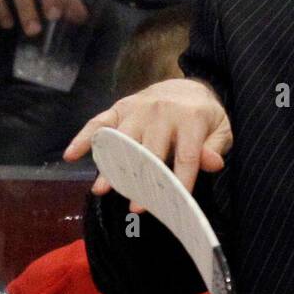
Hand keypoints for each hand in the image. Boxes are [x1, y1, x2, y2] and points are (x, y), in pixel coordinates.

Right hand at [63, 78, 231, 209]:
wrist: (186, 87)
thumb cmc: (204, 116)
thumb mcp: (221, 129)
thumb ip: (216, 147)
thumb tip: (212, 164)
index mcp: (190, 118)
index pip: (186, 156)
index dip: (180, 181)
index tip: (173, 204)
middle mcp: (161, 112)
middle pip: (149, 150)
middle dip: (143, 179)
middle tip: (135, 205)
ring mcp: (137, 109)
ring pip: (121, 140)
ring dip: (111, 165)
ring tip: (102, 189)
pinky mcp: (119, 107)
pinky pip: (98, 121)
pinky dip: (84, 137)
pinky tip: (71, 155)